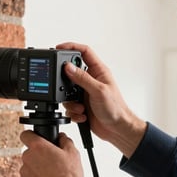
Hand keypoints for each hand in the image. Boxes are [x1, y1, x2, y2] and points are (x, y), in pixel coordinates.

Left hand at [20, 130, 82, 176]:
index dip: (31, 136)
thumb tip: (61, 137)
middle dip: (38, 155)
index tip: (36, 139)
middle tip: (51, 162)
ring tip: (50, 175)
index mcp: (38, 146)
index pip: (25, 134)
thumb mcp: (73, 153)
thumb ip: (65, 140)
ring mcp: (24, 172)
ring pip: (29, 166)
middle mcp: (27, 157)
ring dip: (36, 168)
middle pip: (29, 152)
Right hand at [57, 42, 146, 157]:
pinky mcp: (81, 104)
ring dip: (71, 102)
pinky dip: (73, 112)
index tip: (58, 48)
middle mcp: (90, 80)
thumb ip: (82, 78)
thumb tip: (68, 67)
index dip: (71, 47)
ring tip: (80, 107)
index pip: (84, 51)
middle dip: (66, 81)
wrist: (117, 129)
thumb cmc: (116, 108)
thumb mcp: (98, 91)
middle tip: (64, 87)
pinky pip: (69, 105)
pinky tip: (82, 114)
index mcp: (98, 71)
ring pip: (67, 91)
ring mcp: (85, 92)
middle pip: (71, 72)